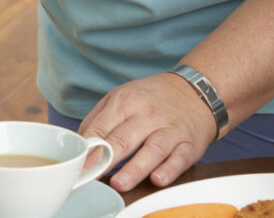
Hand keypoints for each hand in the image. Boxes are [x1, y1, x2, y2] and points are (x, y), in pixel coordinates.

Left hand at [78, 72, 217, 191]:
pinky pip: (179, 158)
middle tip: (91, 176)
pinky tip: (157, 179)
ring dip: (135, 168)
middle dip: (106, 159)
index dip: (88, 149)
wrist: (196, 90)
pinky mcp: (189, 144)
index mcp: (126, 101)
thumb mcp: (122, 96)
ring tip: (120, 183)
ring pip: (152, 149)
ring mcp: (170, 129)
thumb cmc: (153, 98)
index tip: (76, 166)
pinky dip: (169, 170)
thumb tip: (79, 147)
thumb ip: (98, 120)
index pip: (102, 127)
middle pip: (124, 139)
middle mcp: (148, 114)